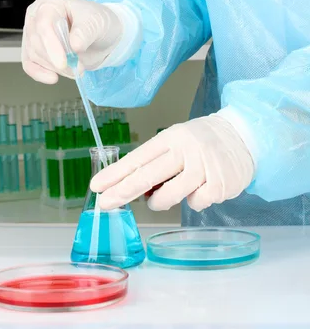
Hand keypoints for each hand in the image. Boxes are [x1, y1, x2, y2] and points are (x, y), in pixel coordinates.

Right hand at [22, 0, 123, 83]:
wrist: (101, 36)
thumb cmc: (96, 21)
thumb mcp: (97, 22)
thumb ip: (86, 31)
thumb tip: (74, 45)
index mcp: (49, 3)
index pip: (44, 23)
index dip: (52, 44)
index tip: (63, 62)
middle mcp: (36, 17)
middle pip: (36, 41)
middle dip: (57, 59)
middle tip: (78, 66)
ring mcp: (33, 34)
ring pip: (34, 55)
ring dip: (55, 68)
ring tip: (76, 68)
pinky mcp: (34, 51)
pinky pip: (29, 65)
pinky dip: (40, 74)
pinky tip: (53, 77)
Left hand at [90, 114, 253, 211]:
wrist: (244, 136)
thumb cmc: (203, 141)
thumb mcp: (178, 141)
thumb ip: (158, 162)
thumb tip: (134, 187)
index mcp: (171, 137)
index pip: (138, 157)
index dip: (115, 173)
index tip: (96, 185)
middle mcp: (185, 149)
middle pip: (148, 175)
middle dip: (123, 191)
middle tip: (103, 204)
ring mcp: (203, 167)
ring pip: (169, 195)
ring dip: (158, 202)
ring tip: (157, 200)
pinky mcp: (219, 184)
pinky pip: (195, 203)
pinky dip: (193, 200)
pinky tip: (200, 187)